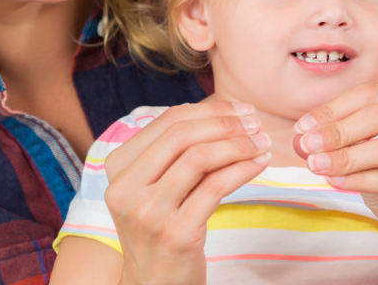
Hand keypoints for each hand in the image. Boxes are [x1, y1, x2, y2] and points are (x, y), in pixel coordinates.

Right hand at [103, 102, 270, 284]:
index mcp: (117, 168)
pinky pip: (215, 187)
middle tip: (255, 124)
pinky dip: (242, 169)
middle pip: (181, 135)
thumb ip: (173, 153)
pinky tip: (258, 164)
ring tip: (260, 143)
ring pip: (199, 158)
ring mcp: (149, 212)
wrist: (153, 284)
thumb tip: (218, 113)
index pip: (166, 121)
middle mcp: (126, 188)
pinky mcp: (176, 233)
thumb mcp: (152, 187)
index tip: (240, 110)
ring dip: (238, 145)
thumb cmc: (160, 228)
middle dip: (225, 124)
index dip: (208, 110)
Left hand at [292, 83, 377, 251]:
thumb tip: (301, 133)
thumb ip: (338, 135)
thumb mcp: (364, 149)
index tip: (302, 127)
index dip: (332, 109)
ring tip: (316, 165)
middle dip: (337, 130)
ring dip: (346, 156)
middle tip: (306, 145)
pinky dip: (361, 179)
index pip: (370, 94)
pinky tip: (336, 182)